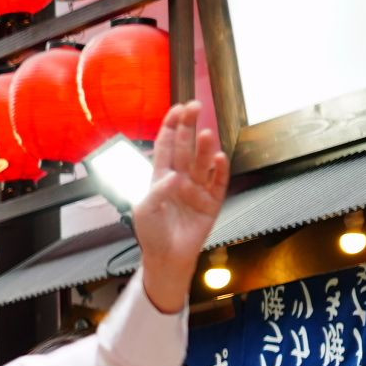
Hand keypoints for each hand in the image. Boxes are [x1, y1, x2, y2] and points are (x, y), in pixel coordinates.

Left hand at [131, 103, 230, 315]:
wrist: (166, 257)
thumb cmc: (152, 233)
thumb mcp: (145, 209)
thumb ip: (157, 191)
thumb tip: (174, 176)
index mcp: (160, 177)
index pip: (166, 146)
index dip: (171, 127)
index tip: (177, 109)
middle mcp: (180, 178)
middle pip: (185, 147)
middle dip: (189, 127)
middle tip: (195, 107)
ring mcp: (197, 189)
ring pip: (203, 163)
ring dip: (205, 148)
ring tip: (206, 134)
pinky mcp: (212, 202)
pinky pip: (218, 183)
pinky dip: (220, 171)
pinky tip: (220, 158)